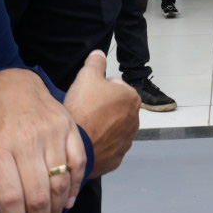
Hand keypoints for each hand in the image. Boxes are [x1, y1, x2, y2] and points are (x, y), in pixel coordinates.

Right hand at [63, 51, 139, 177]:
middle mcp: (135, 120)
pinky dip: (100, 143)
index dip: (99, 88)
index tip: (88, 94)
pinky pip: (108, 146)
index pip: (115, 86)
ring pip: (113, 128)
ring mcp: (127, 141)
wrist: (77, 145)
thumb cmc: (83, 109)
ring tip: (85, 125)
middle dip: (102, 107)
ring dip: (102, 126)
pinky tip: (87, 140)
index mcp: (131, 97)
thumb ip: (96, 62)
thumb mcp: (87, 76)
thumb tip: (99, 54)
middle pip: (115, 108)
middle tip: (84, 109)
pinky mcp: (117, 158)